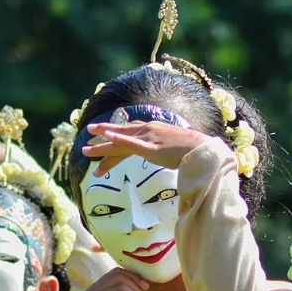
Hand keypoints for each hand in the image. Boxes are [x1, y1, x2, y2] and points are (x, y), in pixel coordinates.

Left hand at [80, 121, 207, 175]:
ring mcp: (149, 138)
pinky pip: (130, 143)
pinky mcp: (151, 147)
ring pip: (120, 140)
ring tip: (85, 150)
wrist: (206, 150)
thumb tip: (171, 158)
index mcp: (155, 132)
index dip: (116, 140)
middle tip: (86, 143)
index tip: (104, 145)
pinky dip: (117, 138)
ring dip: (101, 144)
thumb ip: (170, 153)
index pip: (131, 135)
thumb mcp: (178, 151)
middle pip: (121, 135)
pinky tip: (105, 137)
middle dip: (102, 138)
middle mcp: (149, 131)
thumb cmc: (196, 153)